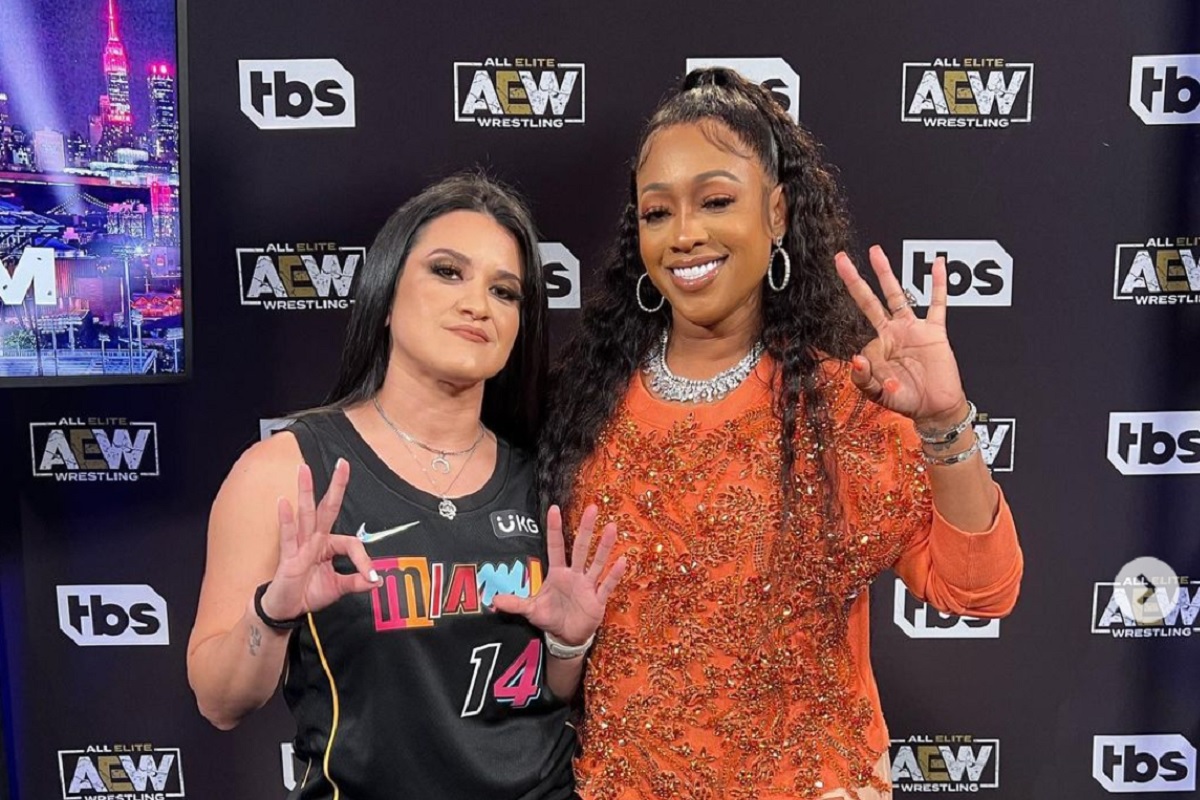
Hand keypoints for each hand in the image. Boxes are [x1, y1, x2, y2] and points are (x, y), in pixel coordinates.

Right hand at [259, 460, 380, 620]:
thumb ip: (356, 583)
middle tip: (342, 464)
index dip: (364, 560)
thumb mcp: (337, 588)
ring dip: (306, 492)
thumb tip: (377, 581)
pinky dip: (286, 520)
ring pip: (306, 515)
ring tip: (304, 470)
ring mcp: (300, 546)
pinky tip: (284, 502)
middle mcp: (315, 540)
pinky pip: (287, 536)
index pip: (352, 543)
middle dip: (335, 487)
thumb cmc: (308, 593)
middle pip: (327, 509)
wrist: (285, 609)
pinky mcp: (287, 558)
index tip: (372, 576)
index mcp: (329, 546)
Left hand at [490, 505, 626, 645]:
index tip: (554, 509)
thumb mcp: (532, 610)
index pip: (556, 547)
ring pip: (597, 562)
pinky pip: (607, 585)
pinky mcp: (597, 599)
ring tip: (611, 528)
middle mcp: (574, 574)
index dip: (555, 529)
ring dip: (604, 546)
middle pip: (580, 548)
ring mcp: (588, 585)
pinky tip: (622, 561)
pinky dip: (614, 574)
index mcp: (558, 573)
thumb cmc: (551, 618)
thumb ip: (515, 603)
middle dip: (585, 529)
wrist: (567, 637)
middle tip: (591, 508)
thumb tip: (494, 600)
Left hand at [834, 246, 968, 426]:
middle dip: (854, 280)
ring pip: (897, 294)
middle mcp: (892, 333)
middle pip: (869, 300)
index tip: (871, 371)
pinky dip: (937, 284)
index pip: (860, 338)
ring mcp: (912, 329)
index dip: (865, 358)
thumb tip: (857, 359)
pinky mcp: (934, 331)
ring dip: (886, 273)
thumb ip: (865, 380)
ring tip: (875, 252)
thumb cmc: (907, 400)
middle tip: (841, 259)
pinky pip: (937, 304)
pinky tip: (936, 265)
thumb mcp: (880, 395)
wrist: (936, 407)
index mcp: (876, 347)